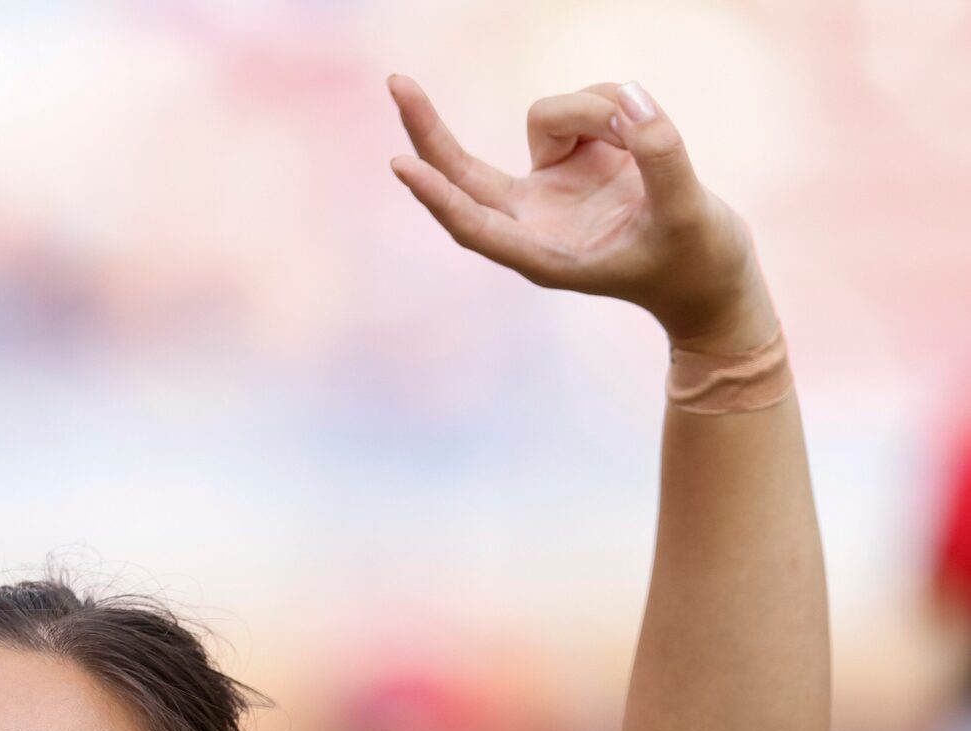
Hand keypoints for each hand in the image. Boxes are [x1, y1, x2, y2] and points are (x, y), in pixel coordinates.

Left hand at [389, 75, 774, 353]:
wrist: (710, 273)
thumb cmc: (695, 262)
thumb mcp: (688, 212)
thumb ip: (660, 155)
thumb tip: (630, 102)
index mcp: (541, 254)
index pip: (473, 222)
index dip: (438, 193)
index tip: (403, 164)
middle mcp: (534, 219)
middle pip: (461, 171)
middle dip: (428, 129)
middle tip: (395, 82)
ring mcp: (552, 185)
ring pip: (549, 115)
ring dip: (598, 109)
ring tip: (648, 136)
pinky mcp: (577, 157)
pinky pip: (587, 104)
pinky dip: (617, 105)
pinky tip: (645, 133)